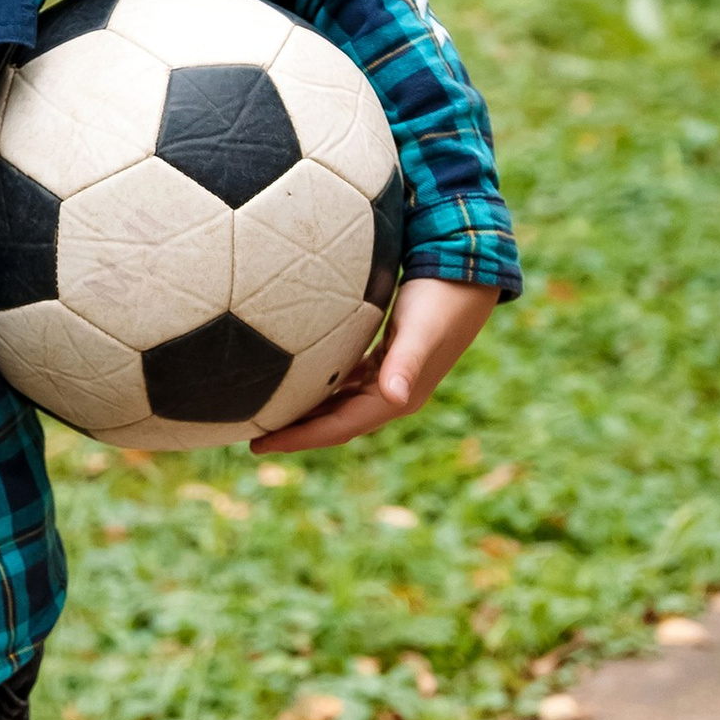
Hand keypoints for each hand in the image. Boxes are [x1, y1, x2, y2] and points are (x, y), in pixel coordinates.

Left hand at [250, 275, 497, 456]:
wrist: (467, 275)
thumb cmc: (440, 300)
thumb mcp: (420, 330)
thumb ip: (406, 363)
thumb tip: (394, 397)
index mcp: (396, 397)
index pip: (339, 428)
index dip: (300, 438)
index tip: (260, 444)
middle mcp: (392, 394)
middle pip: (335, 423)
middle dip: (296, 433)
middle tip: (252, 438)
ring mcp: (390, 378)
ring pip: (339, 405)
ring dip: (307, 414)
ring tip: (269, 415)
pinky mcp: (387, 358)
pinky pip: (347, 384)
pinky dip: (322, 389)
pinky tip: (298, 382)